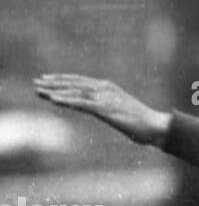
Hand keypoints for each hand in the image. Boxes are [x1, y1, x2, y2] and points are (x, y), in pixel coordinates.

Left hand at [34, 74, 169, 144]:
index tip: (46, 80)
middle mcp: (105, 88)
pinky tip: (53, 100)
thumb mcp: (120, 111)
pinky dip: (66, 101)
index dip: (62, 79)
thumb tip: (104, 111)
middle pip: (74, 83)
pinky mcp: (106, 108)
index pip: (80, 80)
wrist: (156, 126)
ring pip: (75, 91)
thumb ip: (109, 108)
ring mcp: (105, 98)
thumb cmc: (141, 122)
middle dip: (53, 83)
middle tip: (35, 83)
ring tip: (39, 91)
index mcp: (109, 87)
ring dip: (55, 91)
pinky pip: (81, 103)